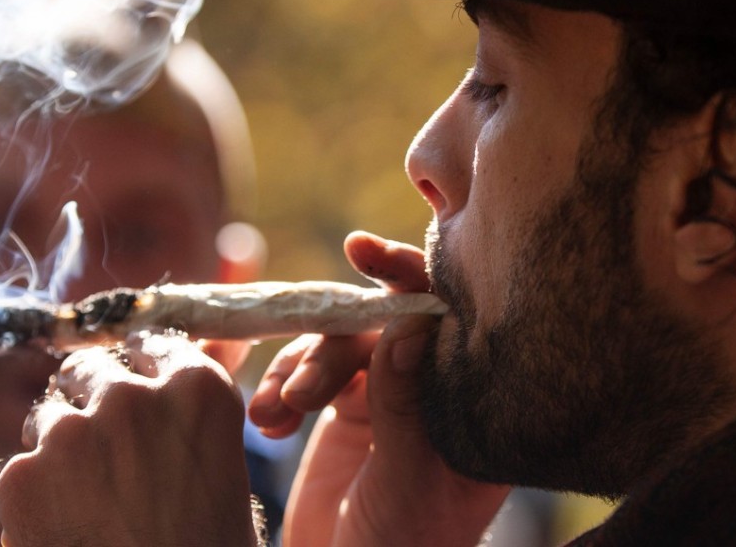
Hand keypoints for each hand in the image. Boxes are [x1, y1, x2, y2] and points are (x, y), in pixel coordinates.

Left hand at [0, 331, 257, 546]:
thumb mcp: (224, 469)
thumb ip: (198, 407)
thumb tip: (189, 356)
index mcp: (199, 390)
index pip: (153, 344)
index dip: (141, 366)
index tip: (137, 383)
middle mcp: (134, 397)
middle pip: (92, 369)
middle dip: (93, 400)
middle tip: (107, 451)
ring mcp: (73, 433)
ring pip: (49, 414)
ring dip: (62, 444)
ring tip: (88, 500)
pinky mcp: (20, 475)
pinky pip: (22, 466)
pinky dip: (34, 495)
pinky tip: (66, 529)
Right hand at [248, 231, 508, 546]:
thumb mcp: (408, 484)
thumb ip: (406, 405)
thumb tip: (408, 324)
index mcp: (470, 403)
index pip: (449, 321)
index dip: (411, 277)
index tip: (364, 252)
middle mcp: (431, 388)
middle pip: (380, 324)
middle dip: (333, 345)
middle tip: (302, 391)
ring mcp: (386, 395)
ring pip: (336, 343)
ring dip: (298, 370)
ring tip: (276, 414)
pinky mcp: (345, 407)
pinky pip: (306, 370)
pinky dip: (279, 388)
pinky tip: (265, 422)